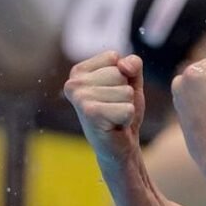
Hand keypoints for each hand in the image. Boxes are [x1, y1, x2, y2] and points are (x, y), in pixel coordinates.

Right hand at [64, 51, 145, 167]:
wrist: (119, 147)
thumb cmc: (121, 111)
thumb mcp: (130, 81)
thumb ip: (132, 64)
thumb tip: (123, 66)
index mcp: (79, 71)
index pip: (114, 57)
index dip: (123, 77)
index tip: (113, 94)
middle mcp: (73, 83)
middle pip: (119, 73)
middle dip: (125, 93)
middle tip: (114, 108)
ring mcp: (80, 98)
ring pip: (125, 91)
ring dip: (126, 106)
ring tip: (114, 117)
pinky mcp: (90, 114)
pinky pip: (127, 108)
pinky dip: (127, 118)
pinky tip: (115, 126)